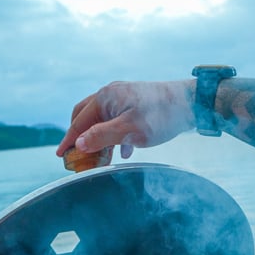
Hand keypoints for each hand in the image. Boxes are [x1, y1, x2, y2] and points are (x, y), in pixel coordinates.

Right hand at [56, 79, 195, 160]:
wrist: (193, 104)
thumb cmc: (162, 116)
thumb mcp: (130, 131)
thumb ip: (102, 137)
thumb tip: (78, 144)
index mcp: (105, 98)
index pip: (79, 121)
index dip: (69, 140)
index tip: (61, 156)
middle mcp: (111, 94)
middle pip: (85, 117)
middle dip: (80, 138)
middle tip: (77, 157)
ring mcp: (123, 98)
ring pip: (102, 120)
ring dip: (99, 139)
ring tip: (100, 159)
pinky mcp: (135, 104)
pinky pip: (116, 121)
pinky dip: (114, 137)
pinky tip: (123, 152)